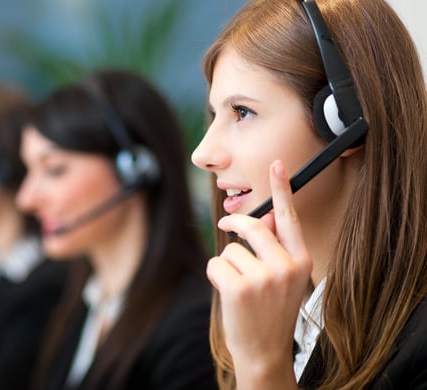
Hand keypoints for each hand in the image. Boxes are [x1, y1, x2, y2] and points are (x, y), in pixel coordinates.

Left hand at [206, 160, 312, 388]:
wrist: (265, 353)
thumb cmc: (271, 312)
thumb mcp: (284, 279)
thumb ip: (274, 248)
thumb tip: (261, 217)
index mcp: (301, 260)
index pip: (289, 218)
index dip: (282, 189)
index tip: (277, 165)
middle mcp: (287, 266)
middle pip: (251, 225)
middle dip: (234, 225)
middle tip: (225, 226)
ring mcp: (265, 278)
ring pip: (230, 248)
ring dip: (228, 265)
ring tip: (240, 288)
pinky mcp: (240, 287)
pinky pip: (216, 263)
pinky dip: (216, 276)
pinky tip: (228, 294)